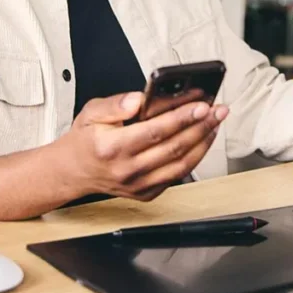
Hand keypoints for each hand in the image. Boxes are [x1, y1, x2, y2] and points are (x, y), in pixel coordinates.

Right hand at [59, 91, 228, 201]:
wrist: (74, 171)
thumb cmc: (86, 140)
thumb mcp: (91, 112)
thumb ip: (115, 104)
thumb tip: (137, 99)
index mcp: (113, 147)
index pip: (155, 131)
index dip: (182, 118)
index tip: (201, 105)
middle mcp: (127, 170)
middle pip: (174, 148)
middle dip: (201, 126)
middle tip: (218, 110)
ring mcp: (139, 185)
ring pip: (181, 164)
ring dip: (203, 142)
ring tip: (215, 123)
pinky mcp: (146, 193)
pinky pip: (177, 176)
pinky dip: (194, 157)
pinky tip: (202, 140)